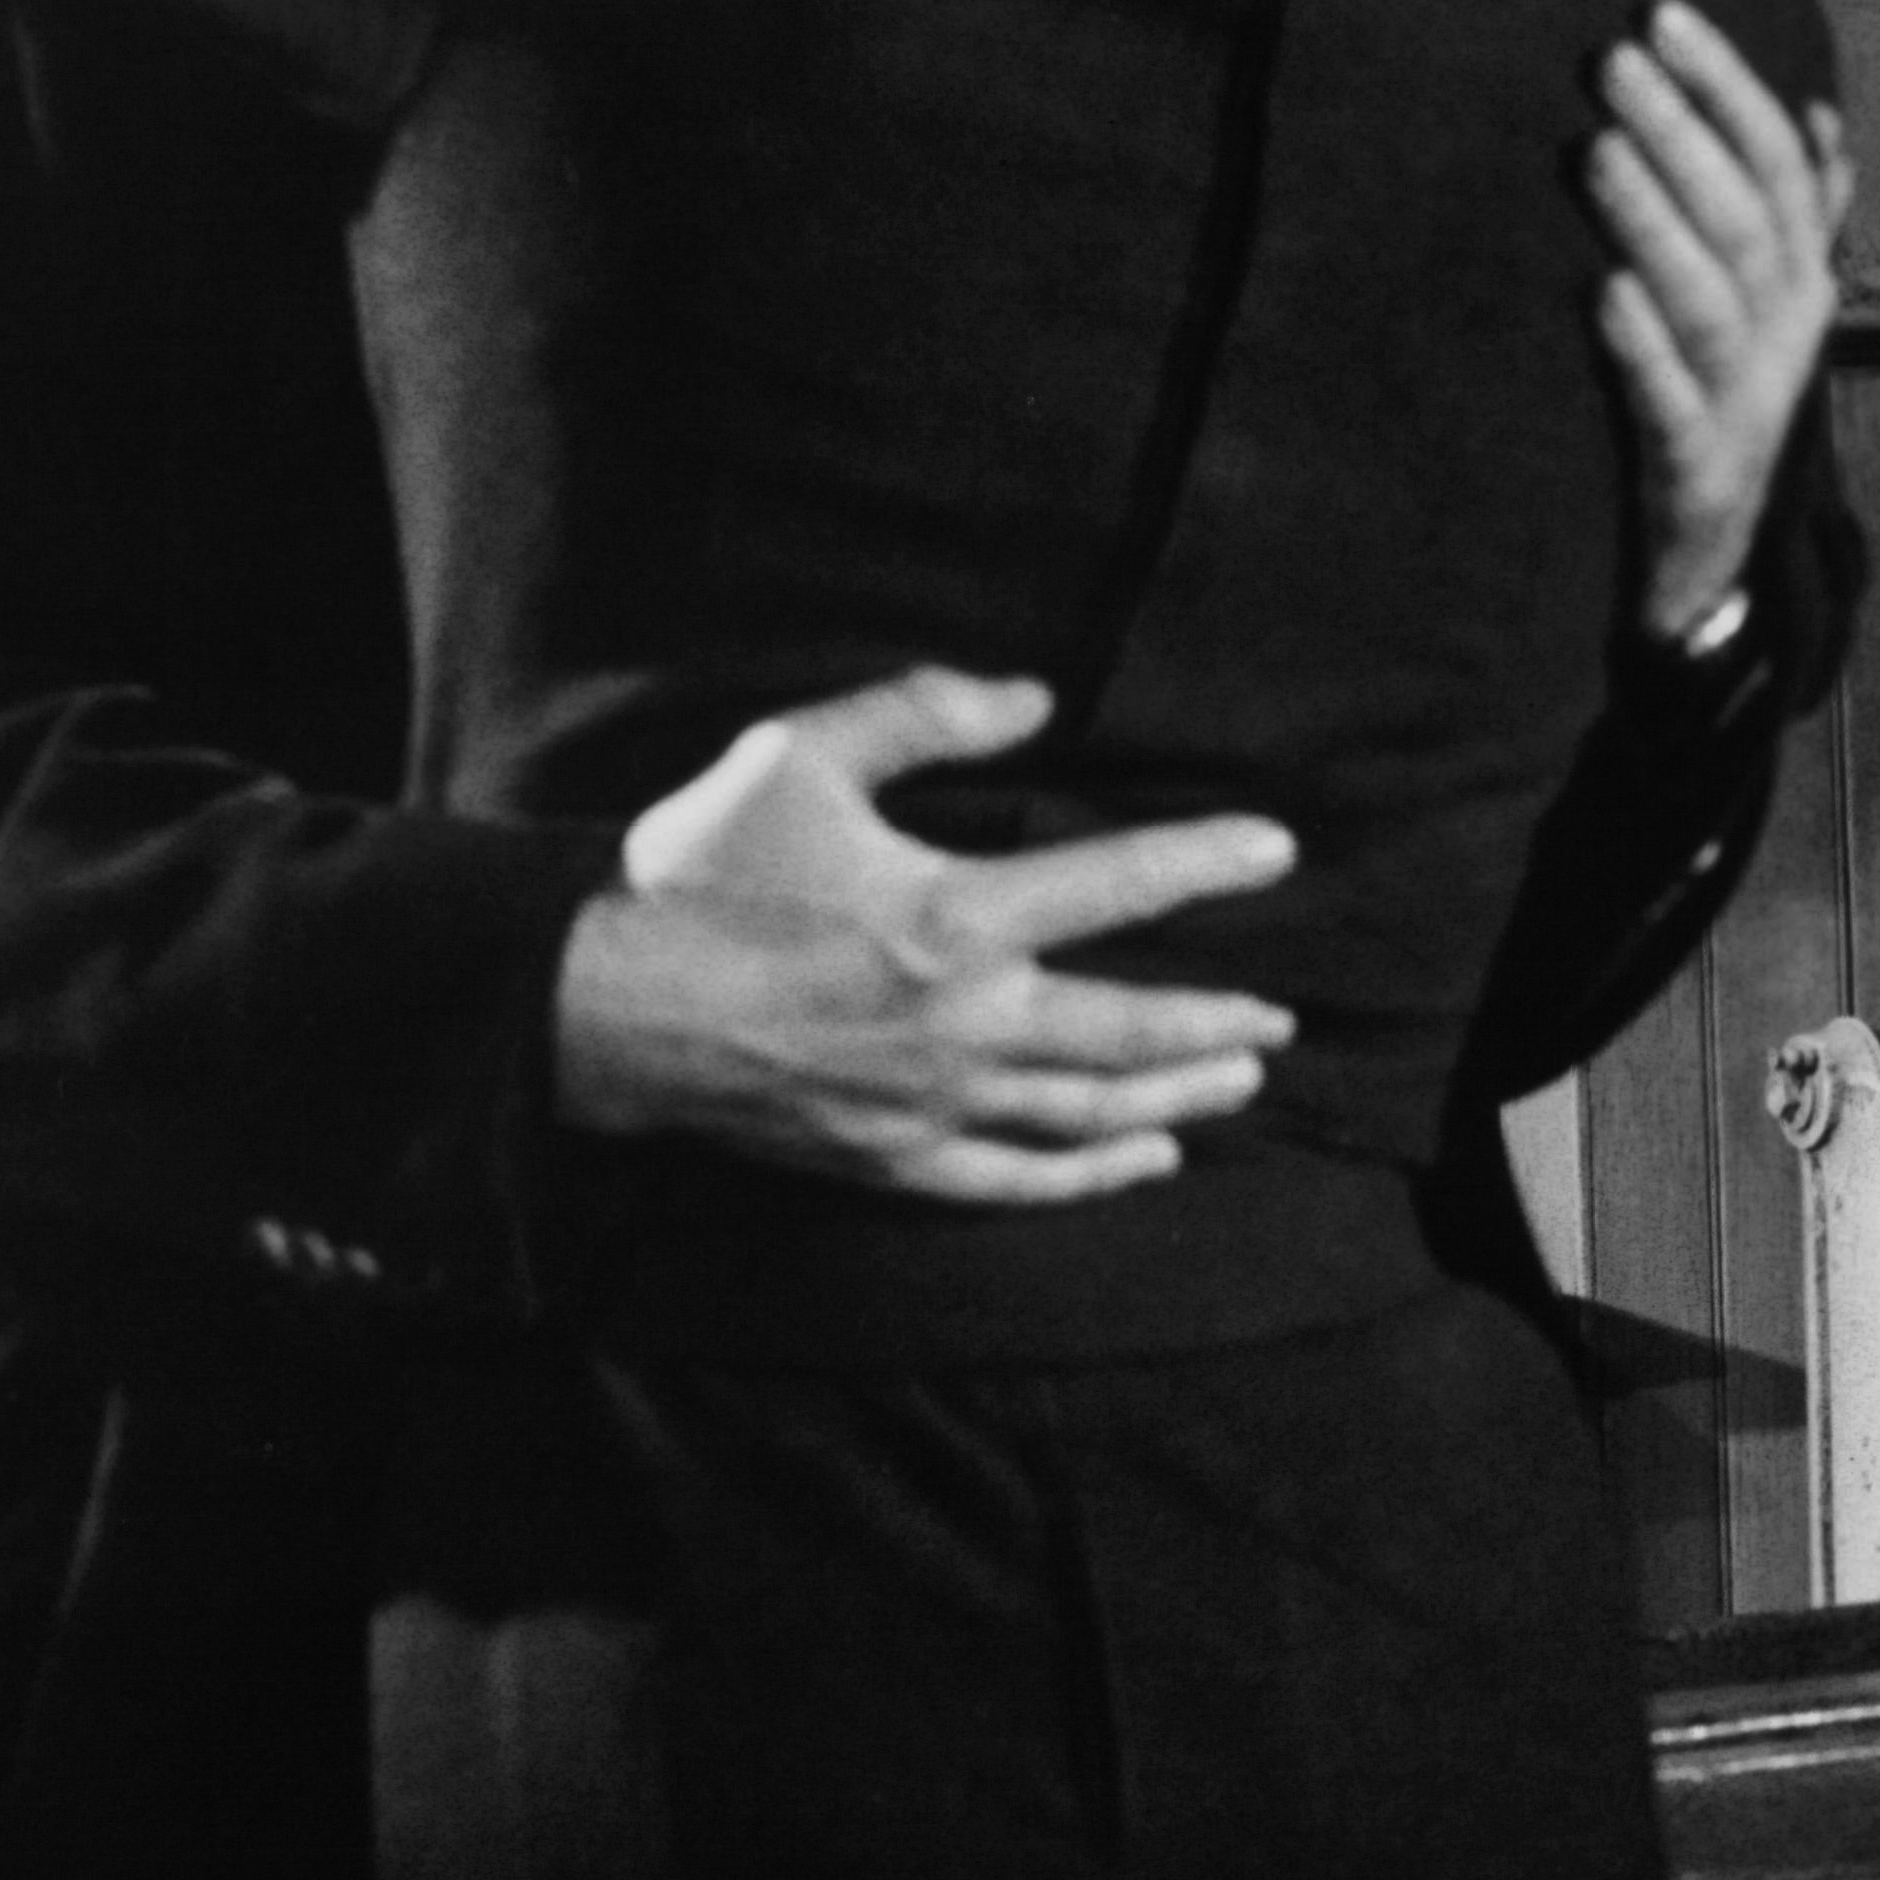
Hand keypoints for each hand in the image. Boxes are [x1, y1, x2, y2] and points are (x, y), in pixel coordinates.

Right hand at [549, 669, 1296, 1204]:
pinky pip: (1015, 1181)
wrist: (599, 1003)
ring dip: (1177, 1094)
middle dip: (1217, 1022)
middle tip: (1281, 1019)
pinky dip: (1091, 1175)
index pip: (1120, 883)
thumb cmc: (700, 869)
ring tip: (1241, 1079)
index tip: (1274, 849)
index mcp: (952, 916)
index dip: (1206, 861)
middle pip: (1128, 1029)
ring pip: (1088, 1111)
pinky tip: (1146, 1158)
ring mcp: (929, 1102)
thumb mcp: (801, 755)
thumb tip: (1033, 698)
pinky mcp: (891, 1158)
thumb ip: (924, 713)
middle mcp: (960, 1023)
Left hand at [1593, 0, 1848, 645]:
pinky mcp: (1695, 471)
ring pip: (1711, 299)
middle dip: (1683, 131)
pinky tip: (1601, 293)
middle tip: (1612, 62)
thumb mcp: (1767, 308)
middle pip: (1745, 217)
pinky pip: (1672, 404)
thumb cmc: (1723, 409)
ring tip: (1598, 152)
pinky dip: (1640, 347)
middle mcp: (1786, 334)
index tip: (1661, 14)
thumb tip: (1822, 115)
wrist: (1711, 571)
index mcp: (1802, 283)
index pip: (1781, 163)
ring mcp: (1745, 403)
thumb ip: (1803, 215)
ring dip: (1656, 221)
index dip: (1727, 85)